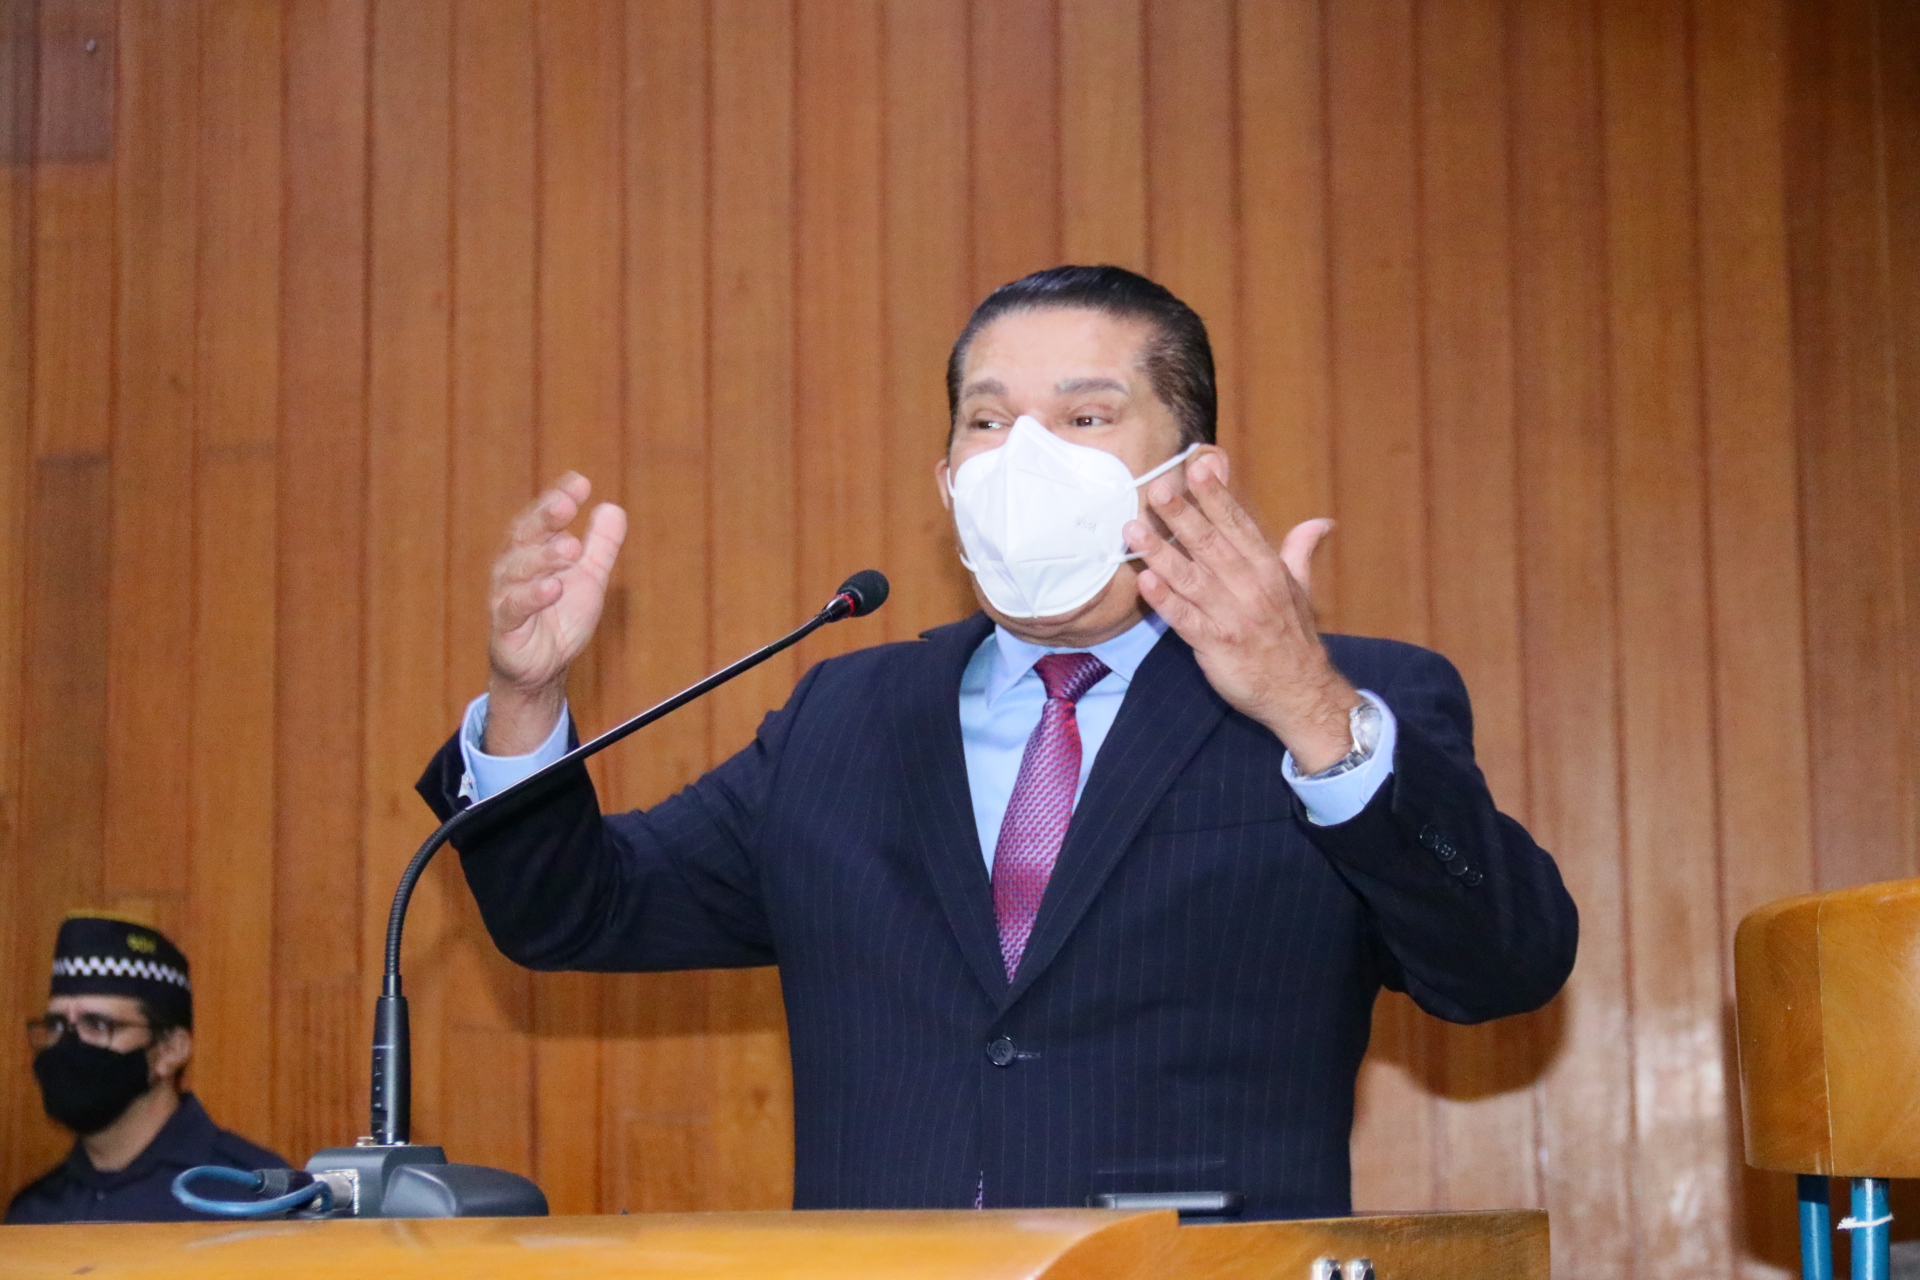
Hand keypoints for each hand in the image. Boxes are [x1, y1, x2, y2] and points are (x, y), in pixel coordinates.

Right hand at [485, 473, 627, 752]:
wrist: (544, 668)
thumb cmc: (560, 618)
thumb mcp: (588, 578)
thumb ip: (600, 546)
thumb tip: (613, 507)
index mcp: (533, 551)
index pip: (542, 517)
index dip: (558, 497)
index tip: (580, 482)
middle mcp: (514, 567)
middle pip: (524, 535)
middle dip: (545, 517)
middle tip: (568, 505)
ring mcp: (505, 596)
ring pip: (516, 569)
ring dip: (542, 556)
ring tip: (569, 548)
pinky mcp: (504, 627)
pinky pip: (513, 608)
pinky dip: (532, 596)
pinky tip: (553, 588)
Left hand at [1126, 452, 1359, 772]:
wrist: (1300, 692)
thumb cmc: (1293, 638)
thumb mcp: (1300, 588)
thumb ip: (1299, 550)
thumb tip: (1320, 522)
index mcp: (1268, 568)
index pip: (1238, 524)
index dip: (1218, 495)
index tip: (1199, 465)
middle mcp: (1250, 587)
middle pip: (1211, 544)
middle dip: (1184, 514)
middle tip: (1158, 487)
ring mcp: (1232, 616)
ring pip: (1192, 578)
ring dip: (1161, 552)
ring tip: (1134, 529)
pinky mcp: (1216, 644)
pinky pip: (1186, 619)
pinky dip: (1166, 601)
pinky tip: (1146, 581)